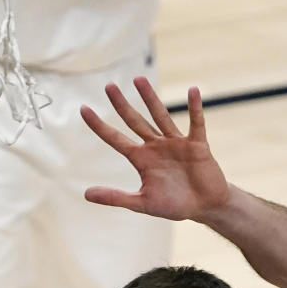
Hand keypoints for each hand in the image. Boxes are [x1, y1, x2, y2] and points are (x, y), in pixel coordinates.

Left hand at [82, 78, 229, 220]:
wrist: (203, 207)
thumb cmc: (173, 205)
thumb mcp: (141, 203)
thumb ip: (115, 197)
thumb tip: (85, 194)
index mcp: (141, 159)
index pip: (116, 139)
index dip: (100, 126)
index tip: (83, 109)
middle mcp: (156, 146)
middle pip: (135, 121)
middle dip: (122, 105)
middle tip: (108, 86)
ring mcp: (176, 143)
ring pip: (160, 116)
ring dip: (150, 99)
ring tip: (138, 80)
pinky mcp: (197, 145)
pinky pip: (196, 123)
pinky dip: (194, 108)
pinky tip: (192, 91)